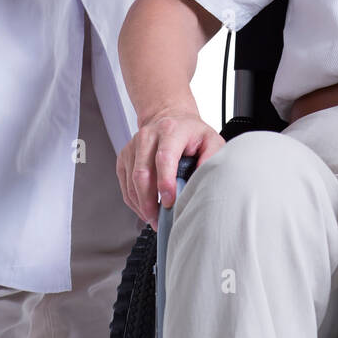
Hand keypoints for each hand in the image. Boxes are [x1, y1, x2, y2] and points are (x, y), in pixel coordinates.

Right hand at [116, 109, 224, 230]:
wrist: (170, 118)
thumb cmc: (190, 132)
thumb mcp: (210, 139)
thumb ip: (212, 158)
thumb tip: (204, 180)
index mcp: (170, 131)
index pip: (164, 158)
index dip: (165, 182)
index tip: (169, 201)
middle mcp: (148, 137)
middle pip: (142, 173)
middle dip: (149, 201)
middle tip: (160, 219)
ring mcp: (133, 146)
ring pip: (131, 182)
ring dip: (141, 204)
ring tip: (154, 218)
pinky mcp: (125, 157)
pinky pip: (125, 184)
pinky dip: (134, 201)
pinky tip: (145, 208)